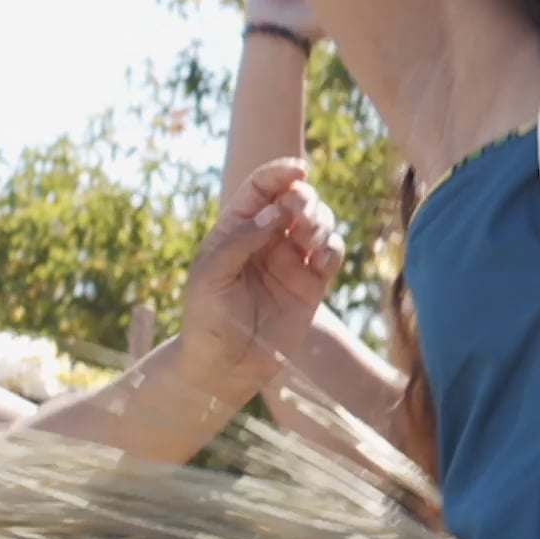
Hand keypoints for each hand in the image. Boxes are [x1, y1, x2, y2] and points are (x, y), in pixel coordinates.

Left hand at [173, 159, 341, 389]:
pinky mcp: (311, 286)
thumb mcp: (211, 275)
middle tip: (300, 216)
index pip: (261, 189)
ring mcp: (291, 262)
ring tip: (309, 243)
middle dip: (304, 200)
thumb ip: (241, 240)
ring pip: (319, 224)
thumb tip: (276, 212)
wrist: (223, 368)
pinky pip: (332, 256)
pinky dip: (333, 250)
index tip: (298, 171)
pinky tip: (321, 262)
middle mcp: (266, 239)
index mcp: (236, 229)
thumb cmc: (206, 319)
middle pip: (296, 200)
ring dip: (321, 223)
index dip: (280, 173)